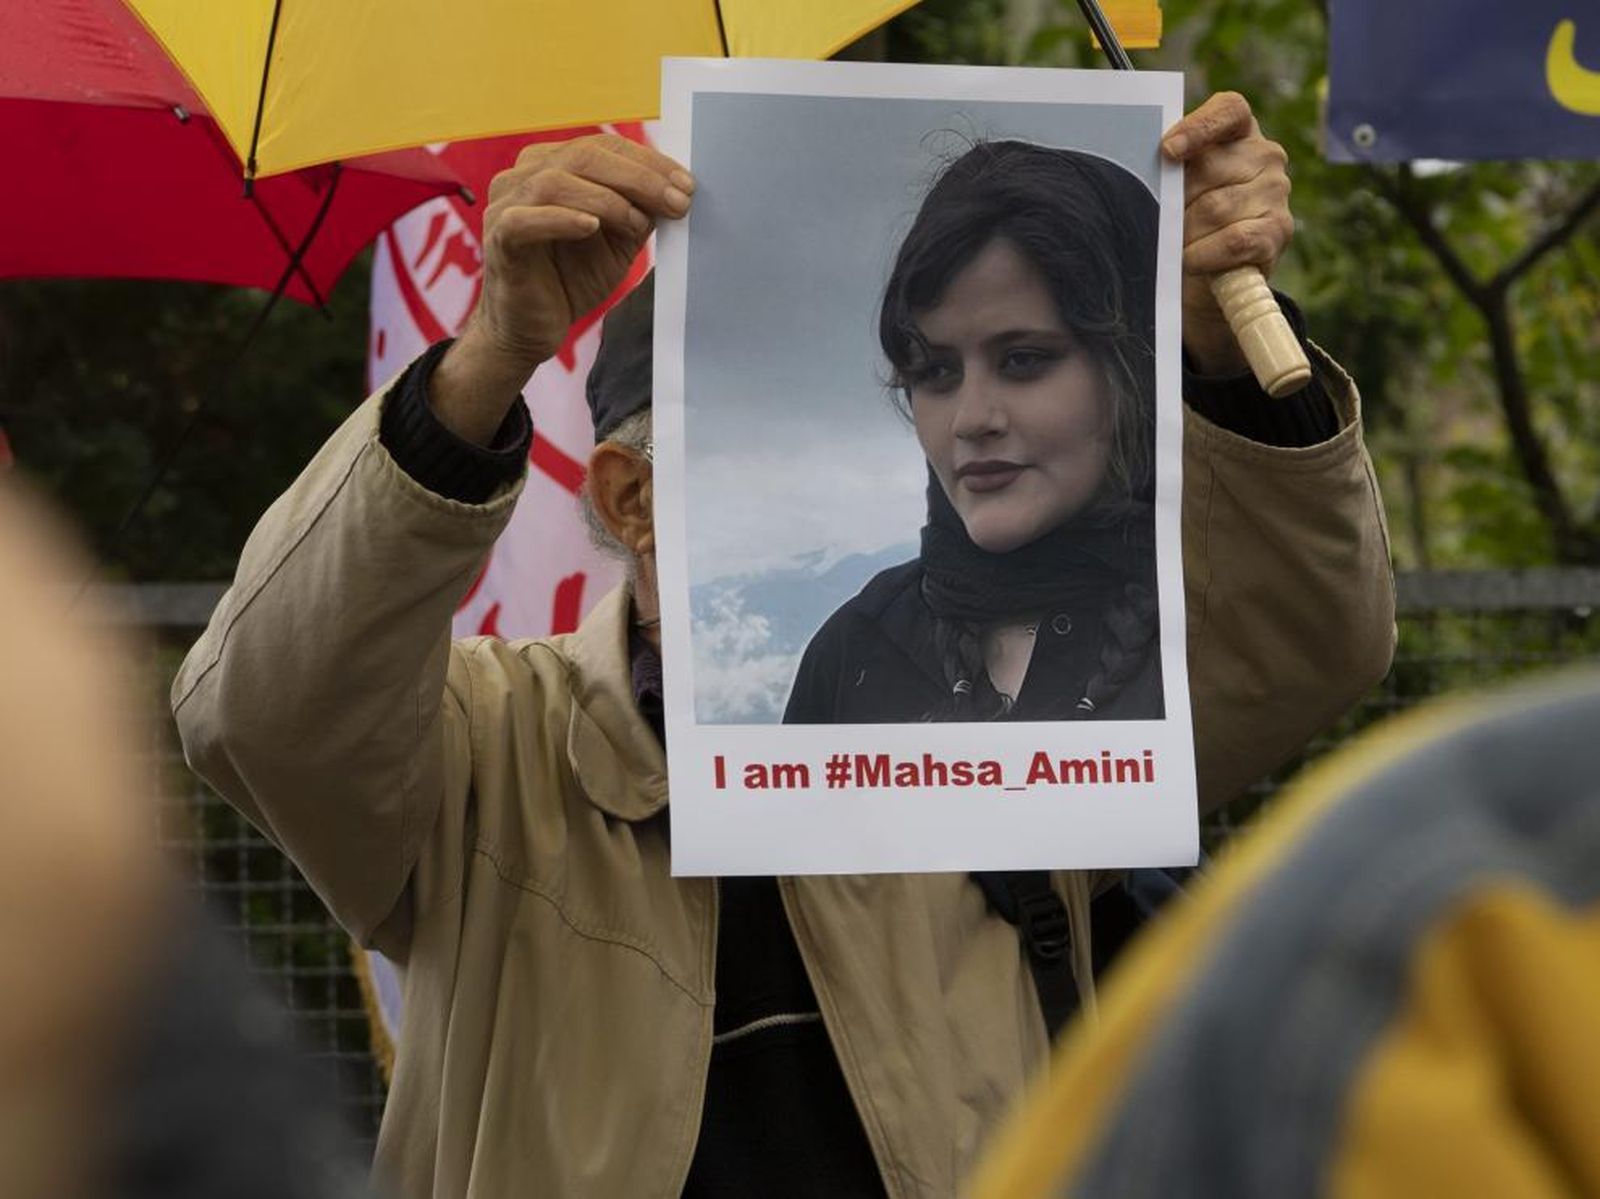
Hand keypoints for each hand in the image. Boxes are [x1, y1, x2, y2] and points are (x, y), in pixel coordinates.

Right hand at [433, 134, 694, 444]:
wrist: (532, 329)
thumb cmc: (570, 279)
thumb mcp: (616, 241)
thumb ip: (639, 212)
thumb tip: (676, 191)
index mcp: (551, 165)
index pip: (602, 147)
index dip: (648, 162)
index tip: (687, 186)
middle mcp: (523, 176)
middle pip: (584, 155)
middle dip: (639, 178)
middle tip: (678, 201)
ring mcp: (505, 204)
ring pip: (555, 181)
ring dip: (607, 199)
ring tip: (639, 223)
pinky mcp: (499, 239)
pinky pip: (526, 219)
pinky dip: (562, 219)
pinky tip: (591, 227)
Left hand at [1161, 92, 1292, 375]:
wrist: (1207, 274)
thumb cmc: (1187, 219)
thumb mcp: (1178, 187)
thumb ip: (1172, 170)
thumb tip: (1153, 175)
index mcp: (1239, 131)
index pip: (1228, 111)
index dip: (1198, 128)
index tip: (1167, 152)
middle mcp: (1266, 155)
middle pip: (1209, 169)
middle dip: (1177, 202)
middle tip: (1162, 224)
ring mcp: (1276, 192)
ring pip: (1216, 208)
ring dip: (1185, 234)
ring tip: (1176, 245)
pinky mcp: (1278, 230)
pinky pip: (1234, 240)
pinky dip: (1205, 254)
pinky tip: (1191, 260)